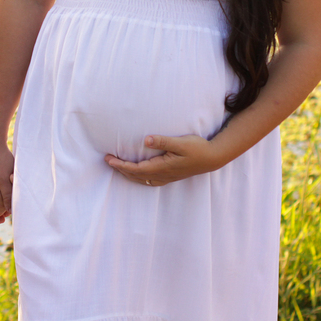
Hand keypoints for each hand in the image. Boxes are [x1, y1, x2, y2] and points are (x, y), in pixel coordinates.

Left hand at [105, 134, 223, 186]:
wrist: (213, 158)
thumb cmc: (197, 148)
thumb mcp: (181, 142)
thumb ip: (163, 141)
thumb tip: (146, 140)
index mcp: (162, 167)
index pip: (136, 169)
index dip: (121, 165)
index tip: (109, 159)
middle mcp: (163, 175)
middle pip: (136, 175)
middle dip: (120, 169)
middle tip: (107, 160)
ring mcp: (167, 177)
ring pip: (142, 179)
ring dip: (128, 174)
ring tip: (117, 167)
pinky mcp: (171, 175)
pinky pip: (150, 180)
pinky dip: (139, 178)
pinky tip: (137, 174)